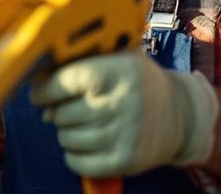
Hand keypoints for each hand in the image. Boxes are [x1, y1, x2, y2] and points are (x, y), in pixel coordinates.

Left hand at [29, 50, 219, 177]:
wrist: (181, 115)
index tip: (41, 93)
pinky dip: (74, 154)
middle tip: (73, 107)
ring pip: (66, 138)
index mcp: (116, 72)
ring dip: (67, 131)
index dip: (45, 89)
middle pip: (61, 113)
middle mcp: (120, 104)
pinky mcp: (123, 161)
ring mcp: (122, 135)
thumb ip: (79, 63)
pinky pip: (77, 162)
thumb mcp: (118, 58)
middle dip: (58, 111)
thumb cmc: (139, 83)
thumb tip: (39, 93)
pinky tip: (87, 142)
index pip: (64, 81)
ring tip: (84, 123)